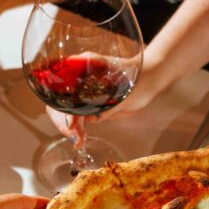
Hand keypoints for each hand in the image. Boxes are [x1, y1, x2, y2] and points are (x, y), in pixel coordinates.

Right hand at [45, 56, 167, 142]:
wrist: (150, 78)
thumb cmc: (137, 77)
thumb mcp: (124, 90)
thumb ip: (109, 105)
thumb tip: (91, 118)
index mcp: (81, 67)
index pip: (60, 87)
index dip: (62, 106)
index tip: (70, 124)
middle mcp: (79, 79)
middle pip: (58, 100)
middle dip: (63, 120)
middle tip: (75, 136)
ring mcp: (84, 93)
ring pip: (65, 111)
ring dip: (69, 127)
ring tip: (78, 141)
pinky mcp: (91, 104)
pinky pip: (77, 117)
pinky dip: (76, 129)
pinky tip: (80, 139)